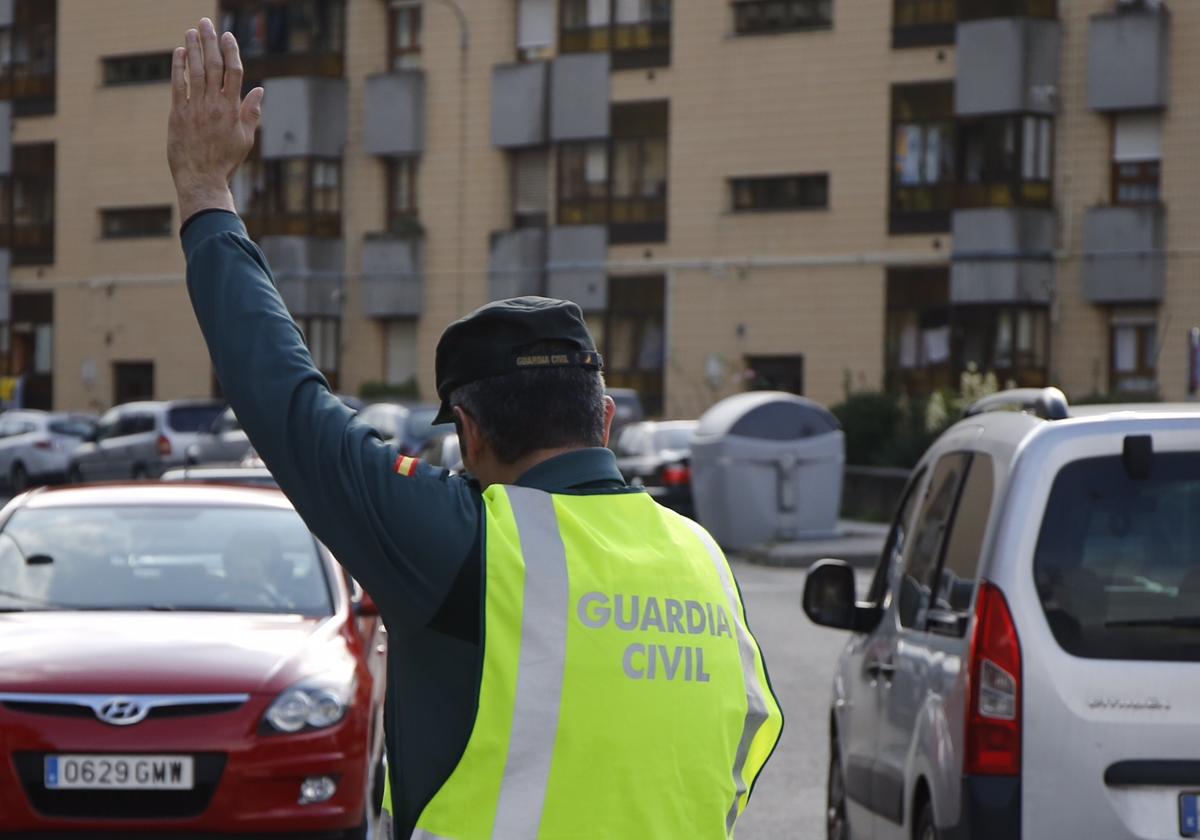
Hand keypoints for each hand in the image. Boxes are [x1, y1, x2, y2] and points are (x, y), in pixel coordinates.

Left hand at [167, 18, 263, 223]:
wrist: (201, 179)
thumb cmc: (226, 161)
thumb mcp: (245, 139)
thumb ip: (251, 113)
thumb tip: (259, 91)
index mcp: (232, 110)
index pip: (234, 73)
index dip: (231, 52)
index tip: (227, 36)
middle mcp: (214, 105)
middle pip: (213, 66)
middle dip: (210, 42)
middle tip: (206, 23)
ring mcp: (195, 108)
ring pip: (194, 71)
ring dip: (193, 48)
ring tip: (191, 31)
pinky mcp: (178, 114)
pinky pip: (177, 85)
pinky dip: (178, 67)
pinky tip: (179, 52)